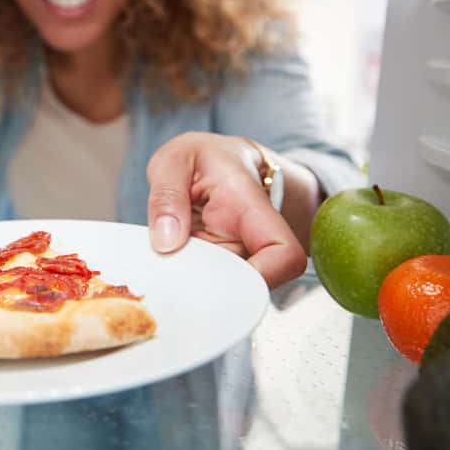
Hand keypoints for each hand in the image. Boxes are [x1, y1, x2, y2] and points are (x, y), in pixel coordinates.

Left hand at [146, 132, 306, 288]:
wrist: (217, 160)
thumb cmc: (202, 158)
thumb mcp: (174, 160)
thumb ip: (167, 196)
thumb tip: (167, 243)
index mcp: (250, 207)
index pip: (284, 254)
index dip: (261, 278)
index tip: (216, 279)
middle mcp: (253, 238)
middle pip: (250, 285)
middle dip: (211, 292)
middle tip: (170, 276)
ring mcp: (241, 255)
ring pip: (226, 290)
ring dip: (195, 288)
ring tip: (164, 267)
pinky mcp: (225, 265)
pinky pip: (210, 285)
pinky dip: (188, 283)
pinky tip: (168, 270)